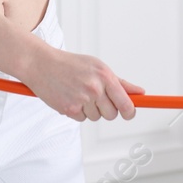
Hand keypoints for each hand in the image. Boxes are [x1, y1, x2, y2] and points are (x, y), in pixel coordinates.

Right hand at [22, 45, 144, 121]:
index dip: (130, 111)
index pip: (125, 103)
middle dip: (107, 110)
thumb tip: (139, 93)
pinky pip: (82, 119)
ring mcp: (81, 100)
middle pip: (112, 114)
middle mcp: (94, 88)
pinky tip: (70, 97)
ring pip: (97, 117)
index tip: (129, 113)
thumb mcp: (98, 67)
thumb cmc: (71, 64)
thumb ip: (120, 83)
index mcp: (105, 76)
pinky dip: (77, 112)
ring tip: (79, 93)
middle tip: (96, 98)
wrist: (42, 64)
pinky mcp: (69, 109)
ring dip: (90, 110)